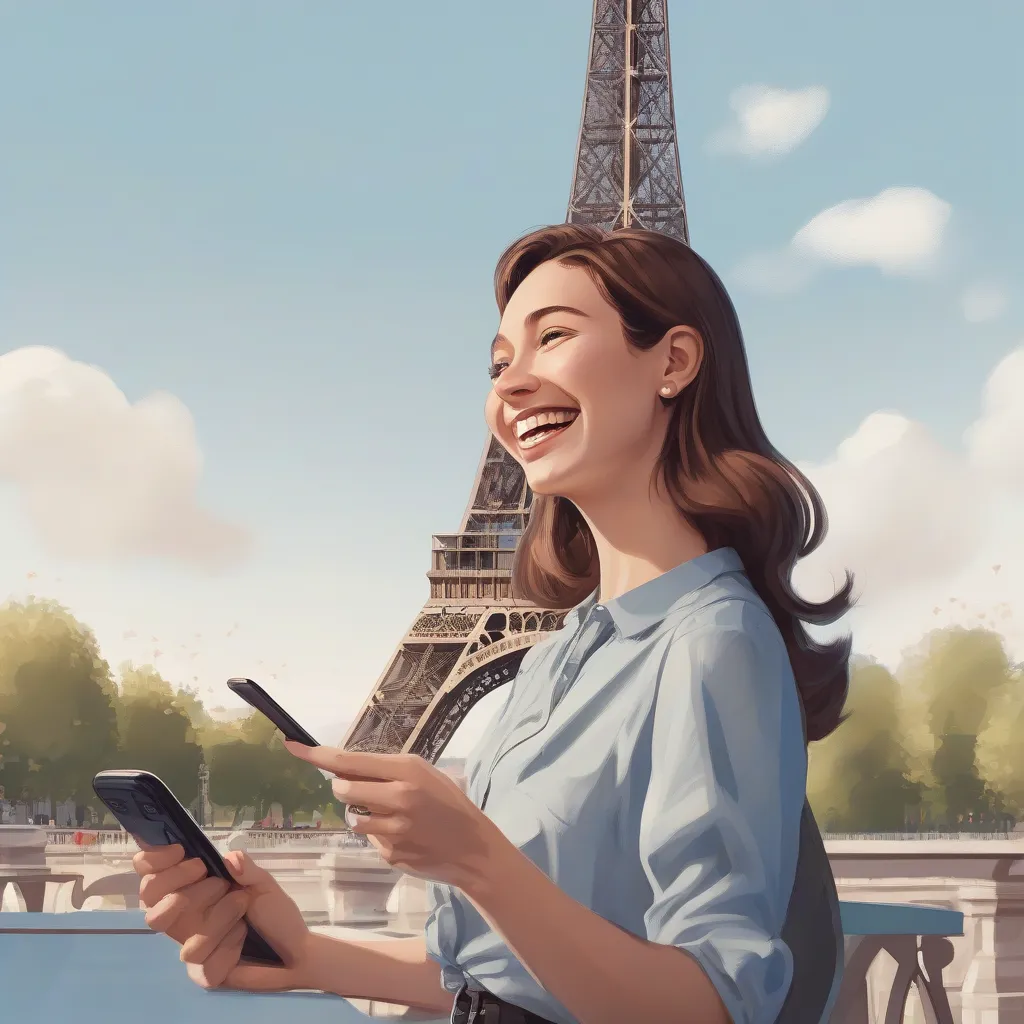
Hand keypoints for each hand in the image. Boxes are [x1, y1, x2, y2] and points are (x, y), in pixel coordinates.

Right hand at [133, 843, 313, 990]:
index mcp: (193, 890)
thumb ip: (246, 868)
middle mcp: (184, 916)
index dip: (154, 859)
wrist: (294, 951)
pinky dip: (229, 948)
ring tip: (242, 909)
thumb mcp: (264, 884)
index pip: (152, 873)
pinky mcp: (202, 973)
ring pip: (183, 935)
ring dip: (220, 918)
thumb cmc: (274, 913)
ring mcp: (190, 944)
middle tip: (216, 881)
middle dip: (179, 883)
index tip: (180, 851)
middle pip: (150, 898)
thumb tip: (229, 859)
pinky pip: (203, 962)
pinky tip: (242, 941)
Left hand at [285, 742, 502, 889]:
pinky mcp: (390, 853)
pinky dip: (378, 834)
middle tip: (360, 789)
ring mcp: (393, 829)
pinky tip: (402, 834)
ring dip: (362, 813)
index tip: (291, 746)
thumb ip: (386, 769)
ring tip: (391, 814)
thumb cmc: (447, 802)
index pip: (350, 761)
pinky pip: (368, 838)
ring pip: (352, 817)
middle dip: (343, 787)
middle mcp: (397, 797)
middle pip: (343, 789)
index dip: (317, 755)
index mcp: (405, 771)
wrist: (472, 847)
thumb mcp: (423, 772)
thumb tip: (343, 769)